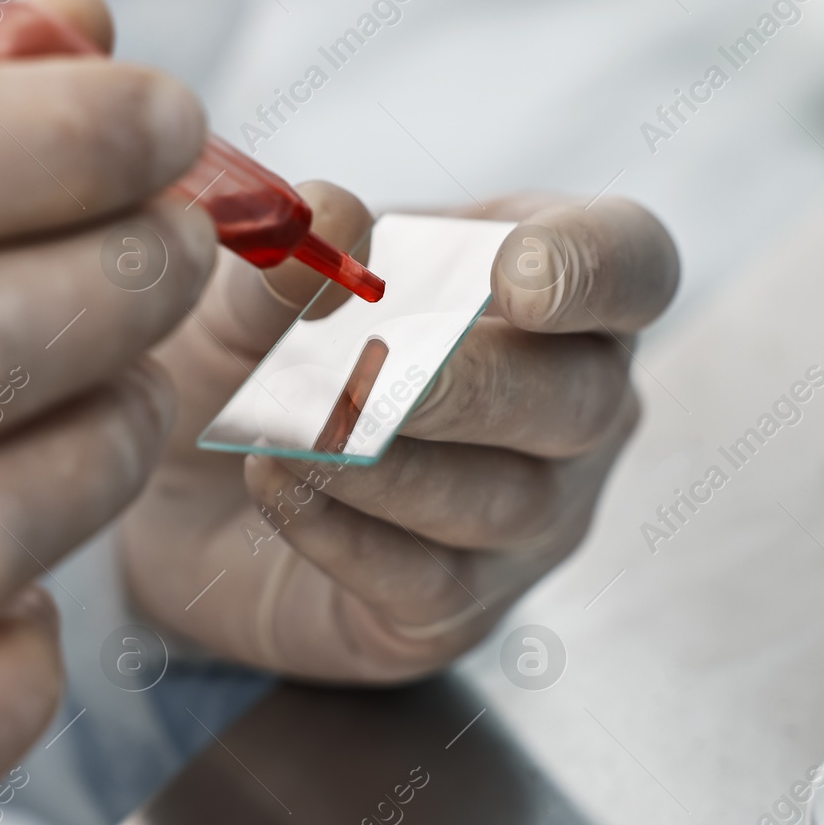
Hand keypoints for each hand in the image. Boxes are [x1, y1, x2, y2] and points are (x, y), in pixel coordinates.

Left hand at [121, 188, 677, 681]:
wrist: (191, 490)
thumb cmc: (260, 356)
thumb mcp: (255, 290)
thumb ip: (294, 254)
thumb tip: (328, 217)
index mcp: (549, 290)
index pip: (632, 265)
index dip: (594, 267)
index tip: (514, 275)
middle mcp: (572, 408)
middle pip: (581, 399)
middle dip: (470, 385)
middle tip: (368, 372)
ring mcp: (531, 519)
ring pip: (505, 501)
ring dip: (392, 463)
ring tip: (291, 431)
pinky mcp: (460, 607)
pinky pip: (426, 581)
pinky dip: (344, 532)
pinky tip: (275, 486)